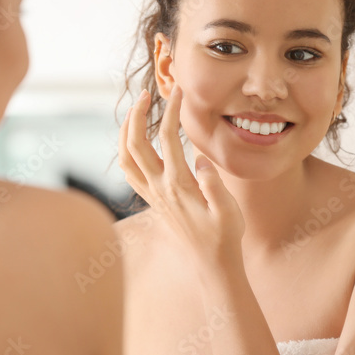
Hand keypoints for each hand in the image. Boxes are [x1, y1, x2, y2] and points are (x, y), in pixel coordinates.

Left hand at [118, 85, 244, 276]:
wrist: (211, 263)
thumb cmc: (225, 236)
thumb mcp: (229, 211)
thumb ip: (214, 185)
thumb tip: (199, 160)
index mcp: (179, 186)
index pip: (168, 139)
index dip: (171, 111)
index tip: (179, 91)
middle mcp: (160, 189)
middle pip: (135, 144)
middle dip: (137, 115)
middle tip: (146, 94)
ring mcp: (153, 195)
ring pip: (126, 158)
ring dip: (126, 132)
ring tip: (136, 112)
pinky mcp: (153, 201)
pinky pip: (129, 172)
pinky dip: (126, 151)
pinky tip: (135, 141)